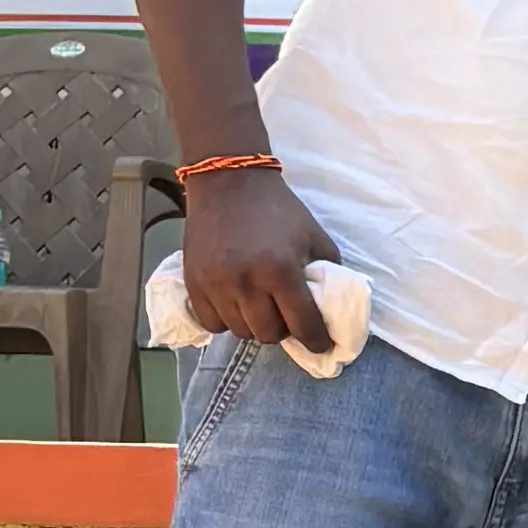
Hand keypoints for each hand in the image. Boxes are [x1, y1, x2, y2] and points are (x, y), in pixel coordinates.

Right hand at [179, 166, 341, 348]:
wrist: (228, 182)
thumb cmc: (278, 209)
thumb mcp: (314, 237)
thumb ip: (327, 273)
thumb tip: (332, 307)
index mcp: (281, 271)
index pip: (303, 325)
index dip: (316, 340)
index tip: (320, 344)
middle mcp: (247, 282)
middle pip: (269, 335)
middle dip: (283, 331)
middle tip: (286, 317)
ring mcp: (217, 284)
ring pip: (240, 332)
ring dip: (254, 325)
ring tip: (260, 307)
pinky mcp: (194, 283)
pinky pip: (212, 323)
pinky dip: (227, 320)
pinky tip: (235, 305)